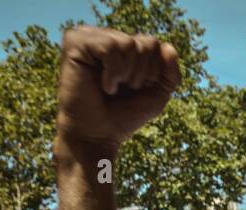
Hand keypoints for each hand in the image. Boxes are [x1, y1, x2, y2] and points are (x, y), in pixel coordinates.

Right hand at [56, 26, 180, 147]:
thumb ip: (170, 74)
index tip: (135, 90)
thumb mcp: (156, 96)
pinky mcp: (75, 43)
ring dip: (126, 75)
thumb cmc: (123, 116)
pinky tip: (103, 85)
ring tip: (111, 88)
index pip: (154, 44)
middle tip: (122, 90)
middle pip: (146, 43)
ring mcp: (89, 37)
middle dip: (141, 74)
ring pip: (129, 44)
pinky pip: (110, 47)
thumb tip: (169, 47)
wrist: (97, 136)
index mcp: (123, 45)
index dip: (153, 73)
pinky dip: (113, 72)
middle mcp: (106, 37)